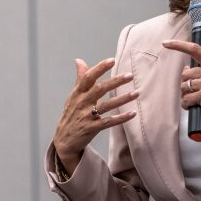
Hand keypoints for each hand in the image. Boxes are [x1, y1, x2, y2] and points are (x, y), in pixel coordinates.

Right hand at [53, 58, 138, 173]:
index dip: (100, 68)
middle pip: (99, 89)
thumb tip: (79, 60)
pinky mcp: (92, 128)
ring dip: (122, 99)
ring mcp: (86, 116)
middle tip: (130, 75)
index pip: (88, 77)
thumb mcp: (73, 96)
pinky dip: (121, 118)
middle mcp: (81, 103)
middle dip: (115, 81)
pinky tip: (132, 113)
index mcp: (77, 93)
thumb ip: (80, 79)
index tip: (112, 60)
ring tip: (136, 93)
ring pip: (106, 105)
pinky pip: (108, 122)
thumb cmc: (71, 114)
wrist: (64, 140)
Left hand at [162, 40, 200, 122]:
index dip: (178, 45)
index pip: (194, 49)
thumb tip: (186, 68)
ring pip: (184, 87)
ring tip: (194, 99)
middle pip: (185, 74)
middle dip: (185, 84)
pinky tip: (192, 106)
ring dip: (185, 95)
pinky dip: (186, 104)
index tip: (166, 43)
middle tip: (193, 91)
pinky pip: (186, 99)